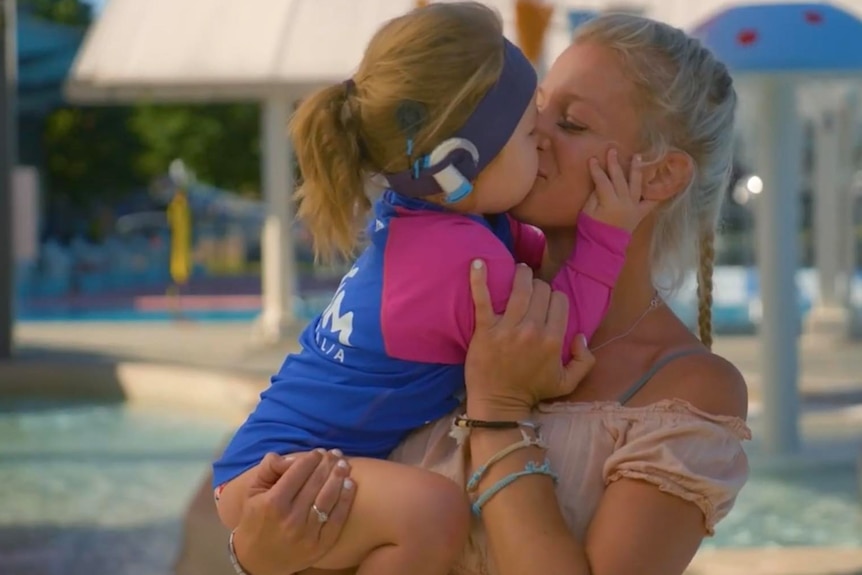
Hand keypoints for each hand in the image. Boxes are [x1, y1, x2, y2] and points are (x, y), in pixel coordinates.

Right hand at [233, 450, 354, 574]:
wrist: (257, 560)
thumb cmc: (255, 519)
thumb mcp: (253, 492)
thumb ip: (268, 468)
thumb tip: (289, 456)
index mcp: (273, 503)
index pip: (298, 472)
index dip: (311, 458)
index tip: (318, 452)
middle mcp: (291, 518)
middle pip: (316, 482)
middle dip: (328, 464)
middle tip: (336, 454)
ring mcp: (307, 533)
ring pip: (328, 498)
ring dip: (339, 478)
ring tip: (344, 465)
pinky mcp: (320, 545)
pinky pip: (337, 518)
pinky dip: (346, 500)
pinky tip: (350, 484)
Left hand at [464, 261, 595, 417]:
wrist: (499, 404)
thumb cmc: (531, 391)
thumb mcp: (567, 382)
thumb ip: (585, 360)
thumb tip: (580, 335)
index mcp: (553, 340)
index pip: (560, 300)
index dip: (555, 297)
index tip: (547, 300)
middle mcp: (532, 330)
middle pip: (541, 290)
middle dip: (539, 286)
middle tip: (532, 288)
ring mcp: (508, 328)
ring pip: (519, 288)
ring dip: (521, 274)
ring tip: (520, 269)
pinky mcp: (485, 329)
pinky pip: (482, 299)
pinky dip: (478, 279)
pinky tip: (478, 262)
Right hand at [583, 148, 656, 231]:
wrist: (603, 247)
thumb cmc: (591, 230)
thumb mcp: (587, 212)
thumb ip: (594, 196)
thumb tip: (600, 182)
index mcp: (609, 202)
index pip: (602, 181)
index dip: (596, 170)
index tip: (592, 159)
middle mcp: (624, 202)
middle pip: (619, 179)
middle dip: (615, 164)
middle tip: (613, 150)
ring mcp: (634, 207)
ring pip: (637, 185)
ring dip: (637, 170)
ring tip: (638, 157)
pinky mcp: (640, 213)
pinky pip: (650, 203)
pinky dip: (656, 193)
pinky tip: (662, 184)